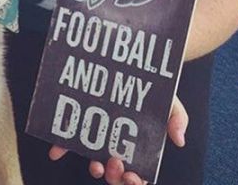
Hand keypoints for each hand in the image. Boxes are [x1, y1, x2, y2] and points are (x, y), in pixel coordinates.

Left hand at [47, 97, 188, 184]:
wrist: (134, 63)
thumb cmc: (154, 87)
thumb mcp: (169, 101)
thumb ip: (177, 119)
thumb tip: (180, 141)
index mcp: (140, 147)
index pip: (139, 173)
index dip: (136, 181)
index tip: (135, 177)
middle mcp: (118, 146)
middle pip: (116, 173)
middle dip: (115, 176)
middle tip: (116, 164)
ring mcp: (99, 138)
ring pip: (95, 163)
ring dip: (95, 169)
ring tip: (96, 164)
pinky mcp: (81, 126)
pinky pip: (69, 141)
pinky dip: (62, 148)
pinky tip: (56, 151)